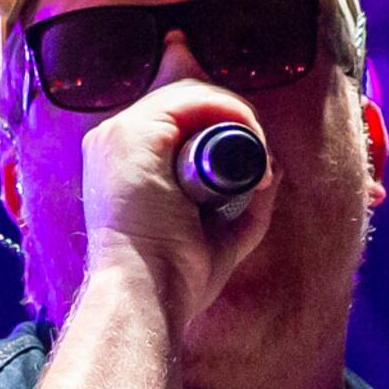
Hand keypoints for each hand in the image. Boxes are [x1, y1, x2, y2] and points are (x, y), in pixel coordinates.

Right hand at [71, 76, 262, 325]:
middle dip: (232, 112)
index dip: (208, 99)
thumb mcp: (220, 232)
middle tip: (262, 153)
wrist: (147, 295)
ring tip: (259, 159)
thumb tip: (274, 167)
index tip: (246, 127)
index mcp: (123, 159)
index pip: (169, 106)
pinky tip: (252, 140)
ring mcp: (119, 134)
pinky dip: (232, 112)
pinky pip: (192, 100)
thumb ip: (247, 203)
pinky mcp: (132, 133)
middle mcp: (114, 139)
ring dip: (238, 115)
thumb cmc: (175, 277)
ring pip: (192, 93)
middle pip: (183, 95)